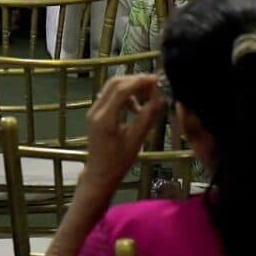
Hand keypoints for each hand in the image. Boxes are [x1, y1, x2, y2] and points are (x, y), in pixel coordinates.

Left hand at [81, 75, 164, 198]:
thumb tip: (160, 99)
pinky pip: (111, 96)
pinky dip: (125, 95)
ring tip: (149, 96)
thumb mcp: (136, 141)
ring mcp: (94, 110)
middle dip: (136, 81)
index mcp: (105, 119)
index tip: (157, 81)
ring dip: (131, 87)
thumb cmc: (118, 162)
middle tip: (155, 85)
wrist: (99, 174)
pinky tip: (137, 107)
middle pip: (115, 83)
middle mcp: (96, 110)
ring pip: (112, 88)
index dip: (140, 82)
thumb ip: (147, 118)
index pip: (121, 90)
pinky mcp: (96, 113)